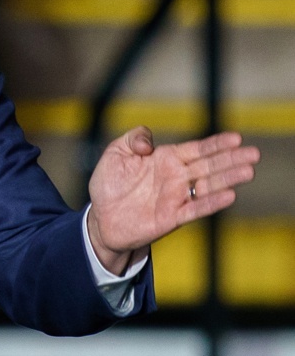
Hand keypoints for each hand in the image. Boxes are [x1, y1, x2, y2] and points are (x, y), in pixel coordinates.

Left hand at [87, 126, 259, 273]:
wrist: (101, 218)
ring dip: (228, 179)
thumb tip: (150, 144)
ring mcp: (176, 197)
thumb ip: (133, 139)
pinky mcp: (171, 217)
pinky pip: (195, 209)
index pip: (197, 149)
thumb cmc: (109, 184)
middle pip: (208, 166)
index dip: (216, 143)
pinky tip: (229, 195)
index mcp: (166, 158)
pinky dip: (211, 203)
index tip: (237, 138)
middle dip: (231, 159)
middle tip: (254, 153)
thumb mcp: (115, 153)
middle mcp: (176, 177)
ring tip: (248, 171)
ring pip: (207, 186)